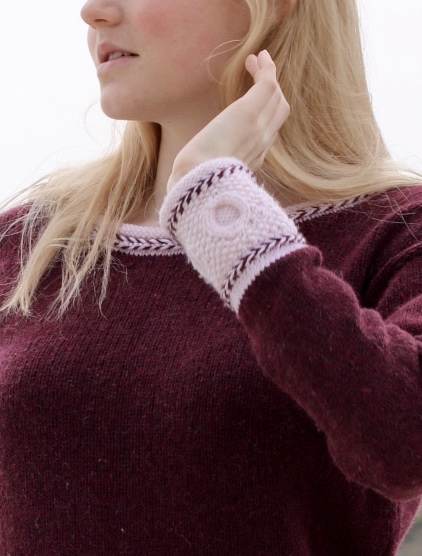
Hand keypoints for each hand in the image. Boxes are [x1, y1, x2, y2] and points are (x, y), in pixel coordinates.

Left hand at [168, 50, 289, 192]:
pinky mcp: (249, 112)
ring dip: (269, 75)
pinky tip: (256, 58)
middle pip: (280, 112)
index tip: (252, 101)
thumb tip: (188, 170)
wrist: (196, 181)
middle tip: (259, 73)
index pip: (269, 134)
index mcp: (253, 160)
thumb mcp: (204, 175)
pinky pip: (268, 84)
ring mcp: (259, 127)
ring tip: (256, 61)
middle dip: (273, 92)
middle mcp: (262, 144)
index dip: (265, 114)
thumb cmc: (195, 182)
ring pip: (277, 97)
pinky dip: (266, 69)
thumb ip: (206, 168)